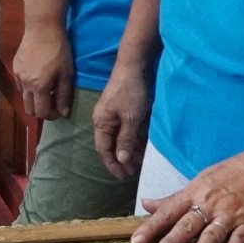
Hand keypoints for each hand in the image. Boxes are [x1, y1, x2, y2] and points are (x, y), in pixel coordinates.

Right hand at [13, 22, 73, 119]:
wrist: (42, 28)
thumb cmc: (59, 50)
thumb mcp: (66, 74)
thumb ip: (64, 95)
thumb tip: (63, 113)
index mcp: (39, 87)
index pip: (42, 112)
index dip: (52, 116)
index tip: (59, 110)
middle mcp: (25, 84)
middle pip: (29, 109)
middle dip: (41, 111)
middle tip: (52, 103)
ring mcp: (18, 75)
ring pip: (24, 97)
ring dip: (34, 98)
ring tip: (46, 88)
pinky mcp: (15, 67)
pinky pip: (20, 85)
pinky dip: (29, 87)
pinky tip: (38, 77)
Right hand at [92, 62, 150, 179]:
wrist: (134, 66)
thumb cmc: (130, 92)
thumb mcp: (130, 119)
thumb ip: (125, 140)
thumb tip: (121, 159)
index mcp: (101, 123)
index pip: (104, 149)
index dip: (112, 164)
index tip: (122, 176)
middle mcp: (105, 121)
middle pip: (112, 145)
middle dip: (122, 160)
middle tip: (133, 173)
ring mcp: (115, 115)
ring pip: (121, 138)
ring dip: (130, 151)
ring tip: (141, 163)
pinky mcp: (125, 110)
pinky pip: (128, 130)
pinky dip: (134, 139)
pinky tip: (143, 147)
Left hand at [130, 148, 243, 242]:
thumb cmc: (231, 172)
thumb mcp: (200, 180)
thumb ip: (174, 197)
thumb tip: (146, 203)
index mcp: (194, 192)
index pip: (168, 211)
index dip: (152, 226)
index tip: (137, 241)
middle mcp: (210, 203)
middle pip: (187, 225)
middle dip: (170, 241)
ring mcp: (231, 213)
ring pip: (212, 233)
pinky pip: (240, 237)